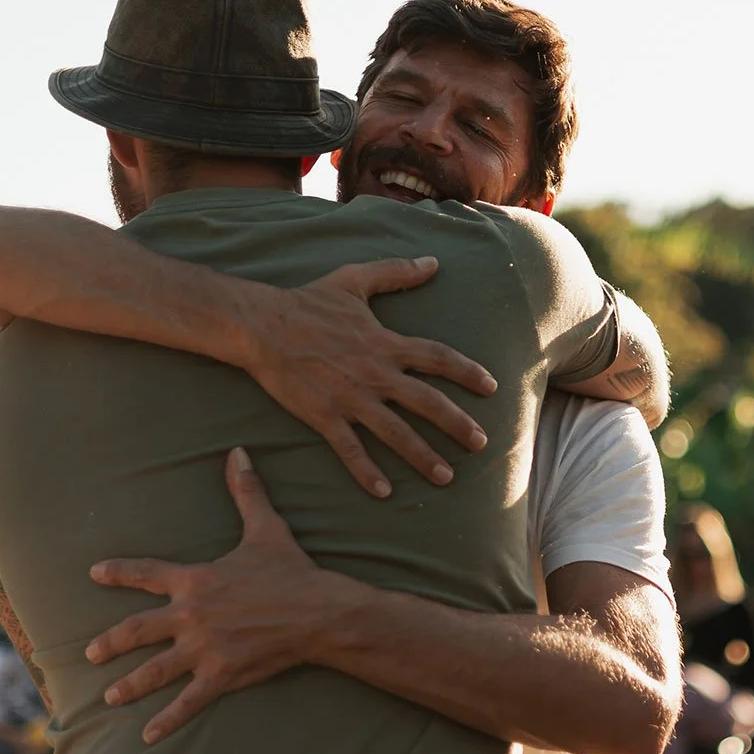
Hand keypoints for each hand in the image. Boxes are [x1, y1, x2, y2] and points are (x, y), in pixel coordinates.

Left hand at [87, 448, 350, 743]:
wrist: (319, 611)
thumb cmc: (292, 570)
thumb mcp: (266, 528)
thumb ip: (246, 491)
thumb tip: (238, 452)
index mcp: (196, 580)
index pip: (147, 573)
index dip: (119, 572)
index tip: (94, 573)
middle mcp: (191, 616)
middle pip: (139, 630)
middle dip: (111, 642)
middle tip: (90, 653)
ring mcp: (204, 649)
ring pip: (155, 670)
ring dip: (129, 684)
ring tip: (109, 696)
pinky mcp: (221, 675)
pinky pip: (188, 701)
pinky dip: (167, 721)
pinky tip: (148, 736)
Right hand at [227, 258, 497, 497]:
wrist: (262, 325)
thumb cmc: (307, 302)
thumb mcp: (354, 281)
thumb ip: (395, 272)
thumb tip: (432, 261)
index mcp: (385, 343)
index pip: (437, 358)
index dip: (467, 371)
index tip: (491, 386)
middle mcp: (376, 373)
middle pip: (427, 402)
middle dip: (456, 424)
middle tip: (481, 443)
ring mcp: (351, 397)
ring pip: (396, 433)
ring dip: (422, 456)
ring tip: (445, 477)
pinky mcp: (325, 416)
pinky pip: (351, 449)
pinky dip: (367, 471)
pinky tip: (384, 492)